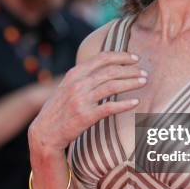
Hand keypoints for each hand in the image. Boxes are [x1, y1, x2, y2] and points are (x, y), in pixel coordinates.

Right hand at [28, 52, 145, 153]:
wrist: (45, 132)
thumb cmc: (60, 108)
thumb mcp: (68, 86)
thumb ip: (84, 75)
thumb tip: (107, 65)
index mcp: (74, 73)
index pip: (102, 58)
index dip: (121, 56)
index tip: (135, 58)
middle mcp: (78, 84)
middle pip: (110, 71)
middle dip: (130, 70)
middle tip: (144, 72)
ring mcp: (81, 100)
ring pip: (112, 86)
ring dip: (131, 83)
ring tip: (143, 82)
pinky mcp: (85, 116)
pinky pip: (109, 108)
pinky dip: (124, 104)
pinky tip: (135, 102)